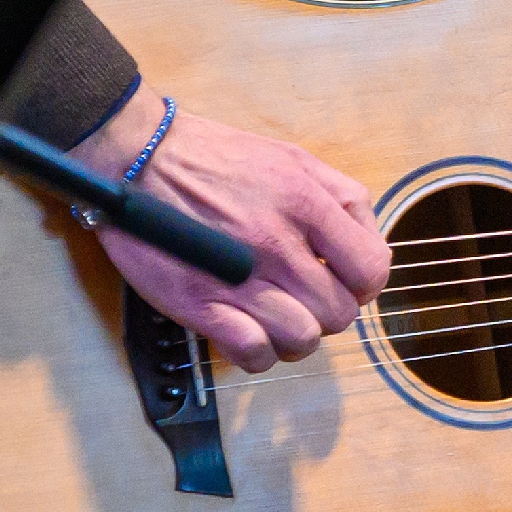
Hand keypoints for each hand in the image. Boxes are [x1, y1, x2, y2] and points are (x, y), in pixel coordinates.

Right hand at [73, 99, 389, 373]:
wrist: (140, 158)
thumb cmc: (215, 158)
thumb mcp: (294, 158)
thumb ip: (341, 197)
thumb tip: (370, 241)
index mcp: (306, 204)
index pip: (371, 269)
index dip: (364, 284)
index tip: (345, 281)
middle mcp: (278, 244)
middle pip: (340, 312)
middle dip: (328, 310)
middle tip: (304, 296)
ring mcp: (240, 279)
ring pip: (303, 339)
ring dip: (295, 335)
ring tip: (277, 316)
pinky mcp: (200, 305)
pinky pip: (254, 354)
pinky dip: (257, 351)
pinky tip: (248, 330)